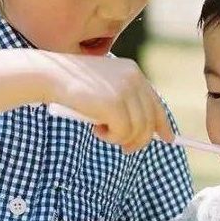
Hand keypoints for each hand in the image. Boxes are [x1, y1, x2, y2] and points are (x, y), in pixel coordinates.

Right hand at [38, 52, 172, 152]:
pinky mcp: (115, 103)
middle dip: (140, 140)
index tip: (169, 139)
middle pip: (150, 120)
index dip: (163, 123)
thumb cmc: (71, 86)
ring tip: (101, 132)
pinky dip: (110, 138)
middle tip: (126, 150)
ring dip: (119, 139)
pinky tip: (96, 129)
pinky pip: (123, 133)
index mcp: (133, 71)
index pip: (156, 102)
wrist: (50, 76)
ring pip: (138, 130)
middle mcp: (134, 78)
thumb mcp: (103, 89)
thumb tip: (142, 131)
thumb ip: (123, 102)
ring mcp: (125, 90)